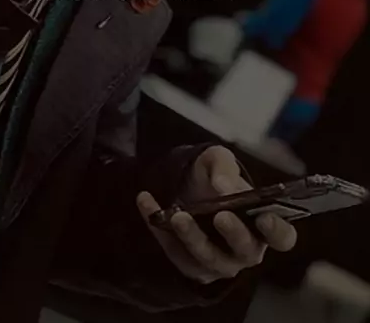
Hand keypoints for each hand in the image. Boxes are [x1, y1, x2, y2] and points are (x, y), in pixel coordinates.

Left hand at [137, 146, 296, 285]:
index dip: (277, 230)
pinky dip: (159, 229)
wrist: (188, 188)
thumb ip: (224, 169)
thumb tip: (225, 187)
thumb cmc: (216, 178)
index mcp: (264, 225)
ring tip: (178, 215)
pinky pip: (175, 253)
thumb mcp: (219, 162)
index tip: (265, 217)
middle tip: (221, 215)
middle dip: (233, 234)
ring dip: (192, 237)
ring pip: (208, 258)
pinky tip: (146, 201)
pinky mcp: (191, 266)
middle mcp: (246, 249)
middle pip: (245, 250)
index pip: (283, 237)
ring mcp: (219, 262)